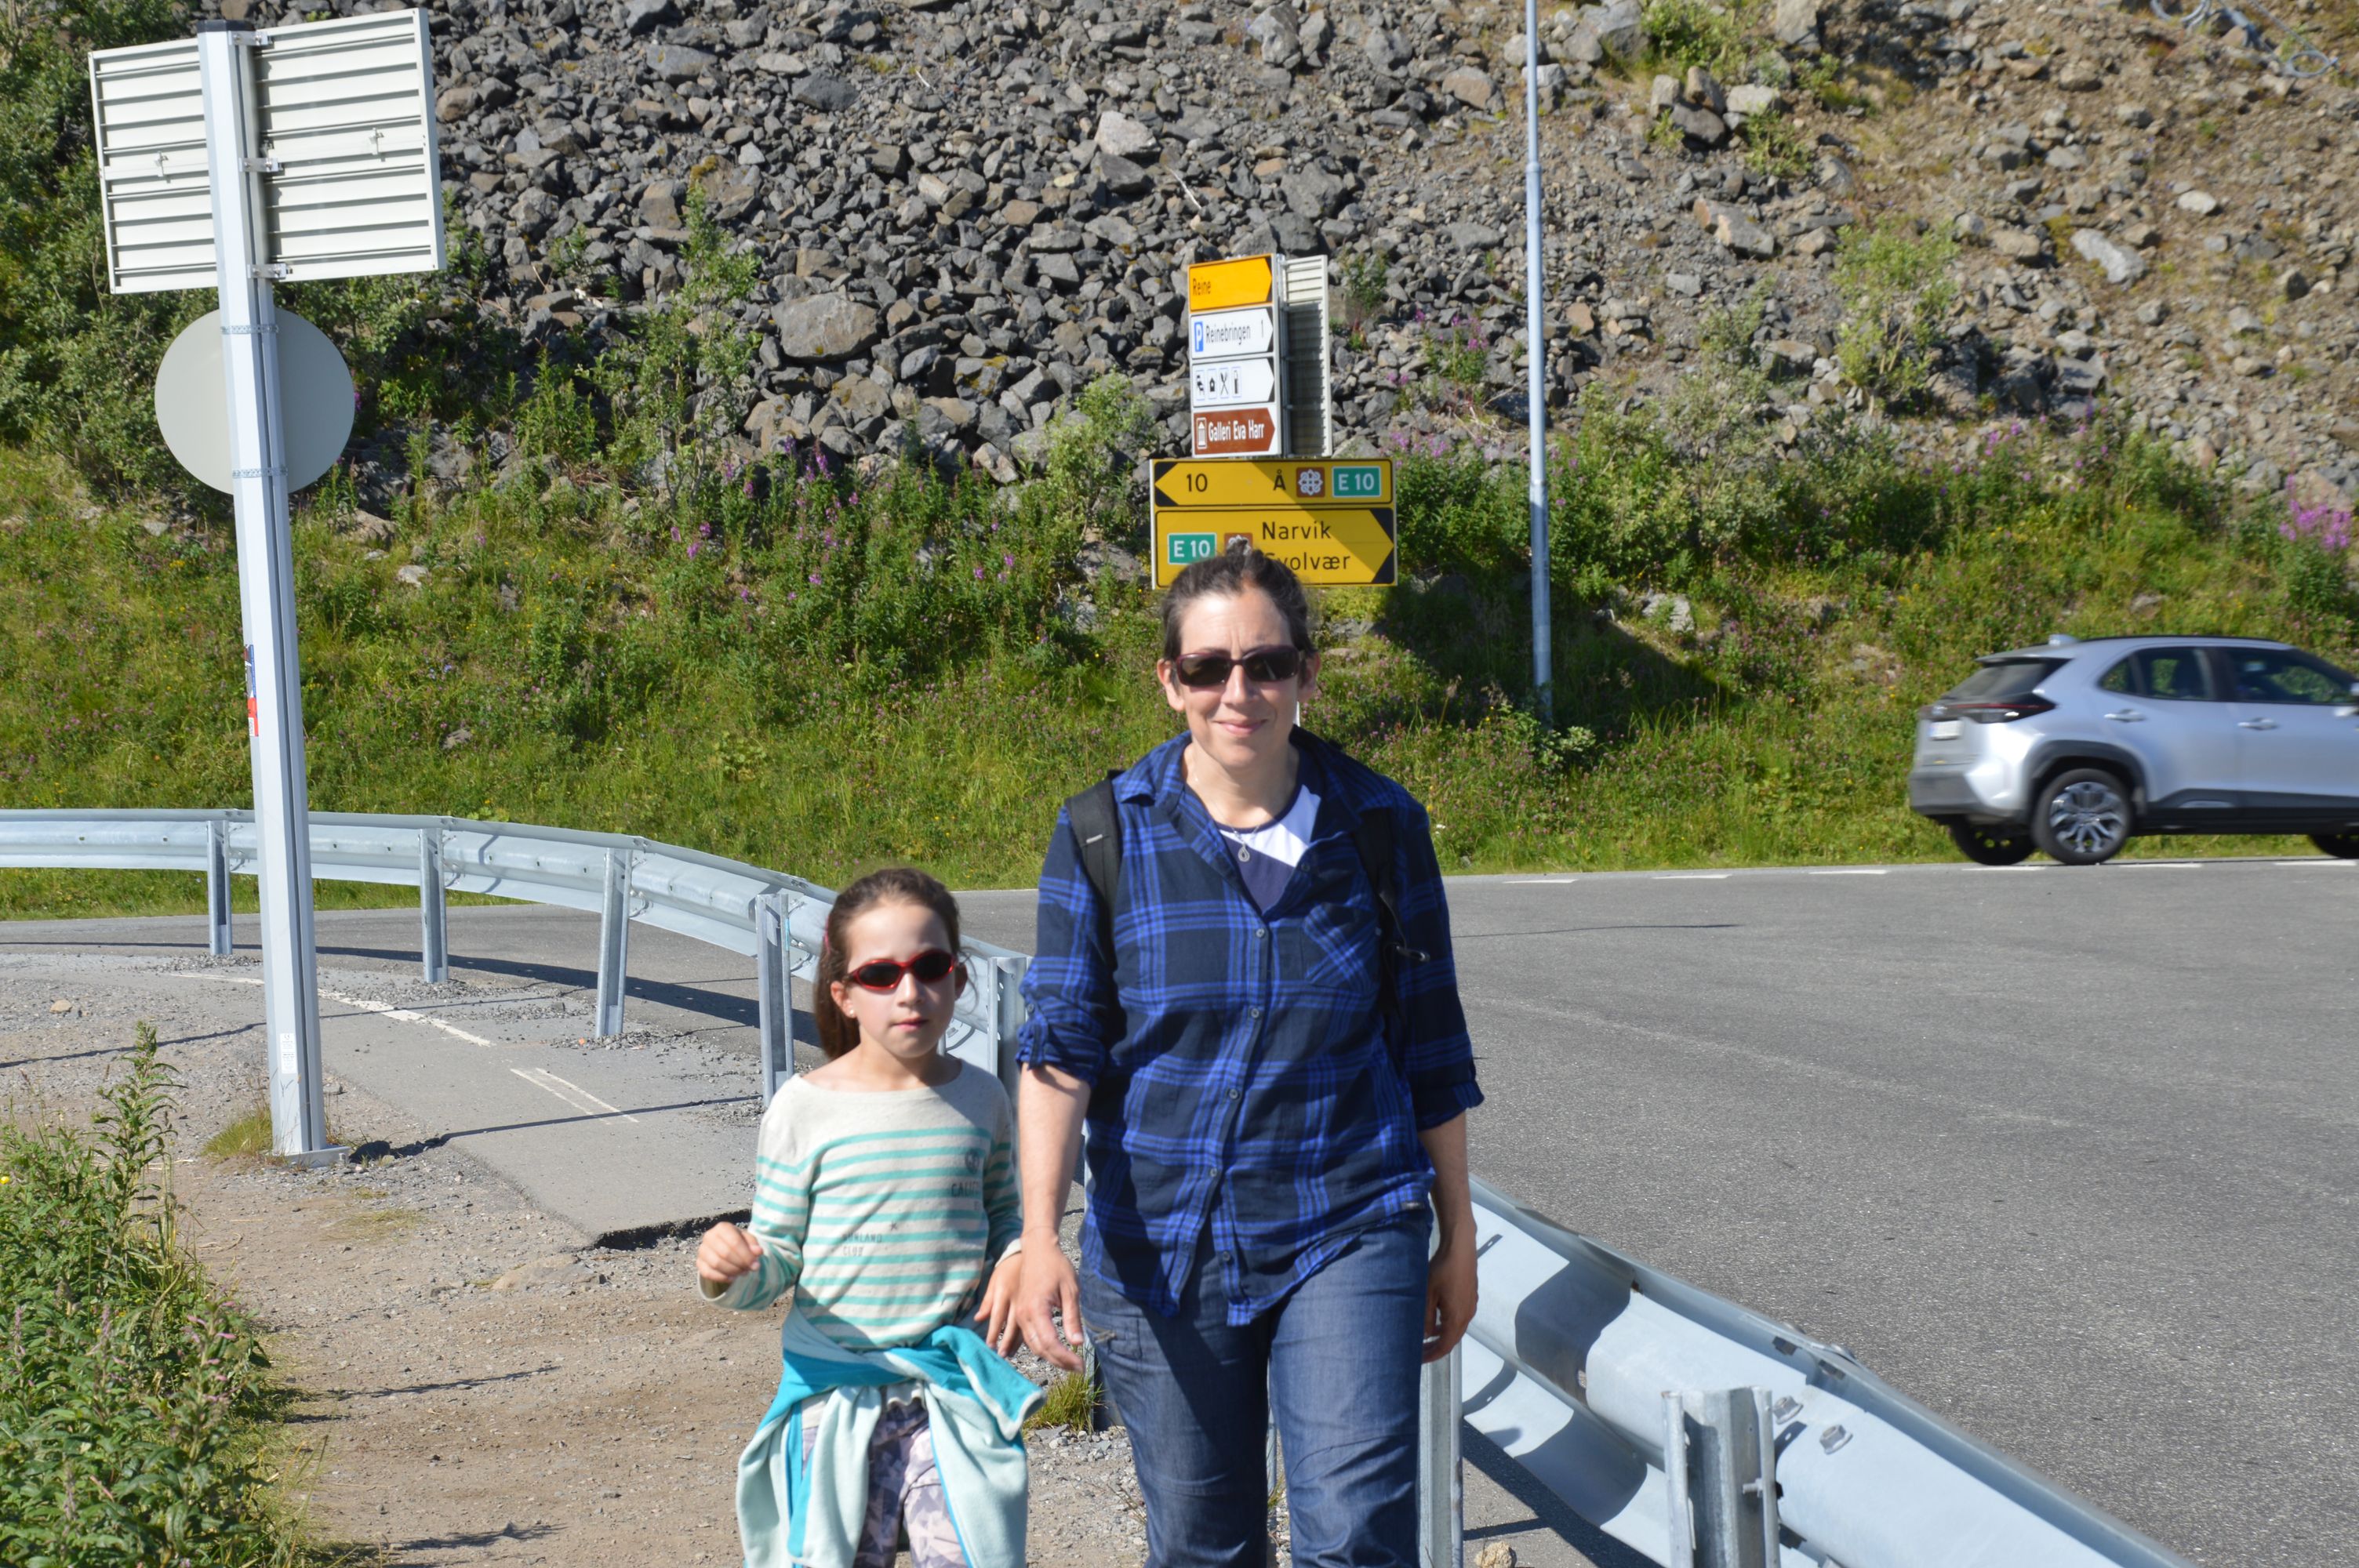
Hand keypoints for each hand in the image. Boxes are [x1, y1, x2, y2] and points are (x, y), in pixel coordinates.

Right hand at [697, 1221, 761, 1287]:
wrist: (723, 1247)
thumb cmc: (737, 1242)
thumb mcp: (747, 1240)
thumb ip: (753, 1245)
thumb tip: (758, 1252)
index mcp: (722, 1227)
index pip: (734, 1242)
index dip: (746, 1256)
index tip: (755, 1265)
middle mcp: (709, 1236)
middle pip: (725, 1253)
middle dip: (740, 1264)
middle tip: (749, 1270)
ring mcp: (702, 1250)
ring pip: (716, 1264)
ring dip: (732, 1271)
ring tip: (742, 1272)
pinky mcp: (699, 1262)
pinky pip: (708, 1273)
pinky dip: (722, 1278)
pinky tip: (732, 1278)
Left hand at [976, 1248, 1026, 1354]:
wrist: (1036, 1251)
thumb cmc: (1010, 1267)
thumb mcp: (996, 1279)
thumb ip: (988, 1300)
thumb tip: (978, 1319)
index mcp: (1003, 1292)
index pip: (997, 1317)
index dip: (993, 1333)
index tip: (990, 1348)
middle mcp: (1016, 1299)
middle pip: (1010, 1325)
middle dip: (1006, 1342)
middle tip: (1001, 1356)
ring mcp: (1028, 1301)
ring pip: (1023, 1325)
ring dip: (1017, 1341)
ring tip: (1011, 1354)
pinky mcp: (1039, 1303)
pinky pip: (1034, 1320)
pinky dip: (1029, 1333)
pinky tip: (1027, 1343)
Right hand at [1008, 1233, 1086, 1369]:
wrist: (1037, 1250)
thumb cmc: (1056, 1266)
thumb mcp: (1070, 1290)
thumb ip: (1072, 1318)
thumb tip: (1077, 1343)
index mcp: (1035, 1310)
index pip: (1050, 1343)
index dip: (1065, 1358)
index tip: (1081, 1365)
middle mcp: (1024, 1316)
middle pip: (1040, 1349)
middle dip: (1060, 1362)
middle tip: (1078, 1368)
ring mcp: (1020, 1316)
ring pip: (1033, 1346)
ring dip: (1051, 1357)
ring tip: (1069, 1363)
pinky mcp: (1021, 1314)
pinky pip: (1029, 1338)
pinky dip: (1042, 1348)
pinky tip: (1055, 1353)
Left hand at [1422, 1227, 1476, 1363]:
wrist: (1460, 1248)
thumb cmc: (1442, 1270)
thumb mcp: (1428, 1295)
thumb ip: (1426, 1318)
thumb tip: (1426, 1335)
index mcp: (1457, 1318)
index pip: (1445, 1346)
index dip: (1432, 1355)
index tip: (1418, 1359)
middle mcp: (1467, 1315)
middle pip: (1452, 1339)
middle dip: (1436, 1347)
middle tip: (1419, 1351)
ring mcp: (1471, 1305)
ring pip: (1456, 1328)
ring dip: (1442, 1335)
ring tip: (1426, 1338)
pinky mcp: (1471, 1296)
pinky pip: (1459, 1317)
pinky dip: (1448, 1324)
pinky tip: (1437, 1319)